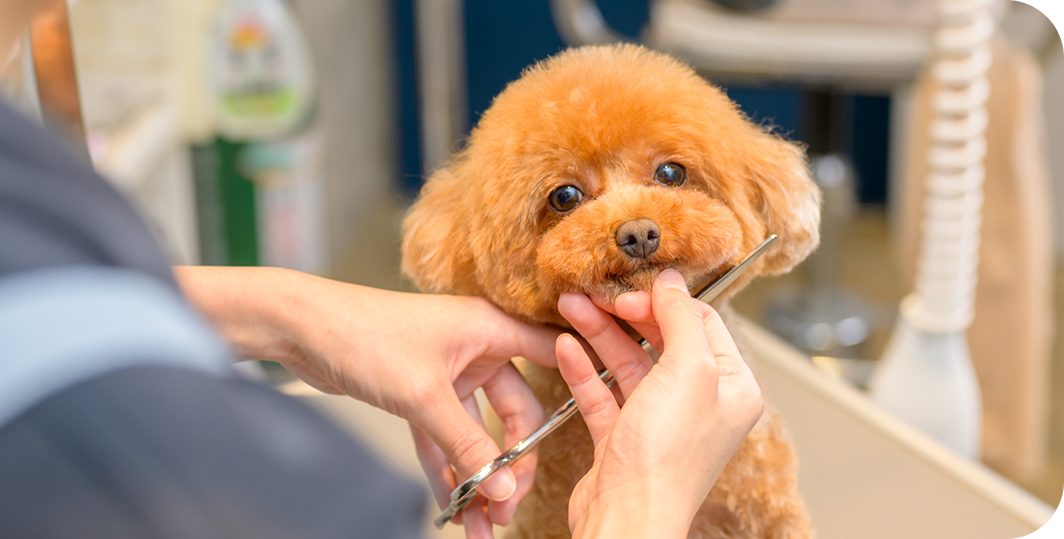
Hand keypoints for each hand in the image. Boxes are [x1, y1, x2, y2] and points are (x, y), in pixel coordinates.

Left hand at [174, 266, 560, 536]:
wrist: (300, 328)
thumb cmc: (363, 334)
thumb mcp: (423, 395)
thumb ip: (467, 443)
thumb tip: (503, 486)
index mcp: (489, 328)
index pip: (551, 355)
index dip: (574, 388)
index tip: (591, 428)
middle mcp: (476, 347)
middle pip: (515, 412)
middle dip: (512, 463)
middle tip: (507, 506)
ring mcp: (448, 372)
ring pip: (477, 432)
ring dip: (479, 475)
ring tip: (481, 522)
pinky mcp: (421, 392)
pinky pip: (444, 438)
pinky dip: (448, 468)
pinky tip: (451, 505)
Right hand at [555, 269, 763, 537]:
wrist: (627, 516)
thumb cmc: (666, 458)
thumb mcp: (688, 371)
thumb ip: (682, 319)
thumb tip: (674, 283)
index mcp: (730, 388)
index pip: (702, 324)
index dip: (668, 300)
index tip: (638, 284)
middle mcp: (697, 404)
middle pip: (661, 340)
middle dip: (627, 313)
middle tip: (600, 293)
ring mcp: (658, 421)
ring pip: (628, 363)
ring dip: (599, 333)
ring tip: (572, 306)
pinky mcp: (622, 438)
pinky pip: (602, 392)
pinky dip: (584, 368)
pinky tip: (566, 346)